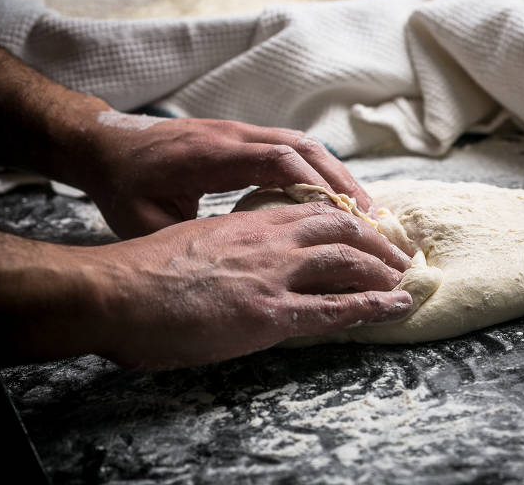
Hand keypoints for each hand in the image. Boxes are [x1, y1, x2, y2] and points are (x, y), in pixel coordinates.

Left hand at [77, 113, 373, 238]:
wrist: (105, 143)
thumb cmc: (123, 186)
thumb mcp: (144, 220)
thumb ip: (191, 237)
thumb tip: (236, 265)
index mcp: (212, 155)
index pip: (280, 161)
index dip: (320, 187)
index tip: (351, 218)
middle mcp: (234, 137)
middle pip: (304, 150)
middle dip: (344, 184)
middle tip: (376, 223)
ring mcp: (241, 133)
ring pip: (304, 147)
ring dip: (338, 177)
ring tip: (366, 213)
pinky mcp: (244, 139)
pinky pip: (293, 150)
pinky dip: (320, 173)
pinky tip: (334, 200)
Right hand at [86, 202, 411, 368]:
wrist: (115, 289)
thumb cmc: (143, 272)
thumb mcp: (195, 243)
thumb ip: (228, 245)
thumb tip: (242, 260)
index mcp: (249, 221)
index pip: (313, 212)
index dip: (347, 220)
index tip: (367, 230)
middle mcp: (270, 239)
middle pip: (340, 227)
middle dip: (375, 241)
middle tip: (399, 254)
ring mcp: (274, 273)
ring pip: (347, 260)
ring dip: (383, 270)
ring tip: (408, 279)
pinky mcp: (271, 310)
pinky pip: (336, 307)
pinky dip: (374, 306)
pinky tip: (398, 307)